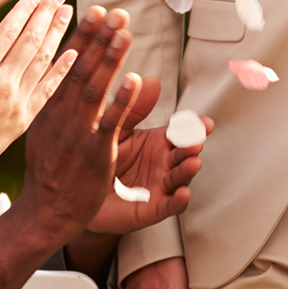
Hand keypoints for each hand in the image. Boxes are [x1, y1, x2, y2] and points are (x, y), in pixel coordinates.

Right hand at [0, 0, 75, 175]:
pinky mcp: (26, 116)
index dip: (25, 9)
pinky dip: (62, 69)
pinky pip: (49, 88)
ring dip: (58, 33)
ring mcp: (17, 100)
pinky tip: (73, 52)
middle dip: (46, 14)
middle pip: (31, 40)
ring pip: (43, 60)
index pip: (8, 32)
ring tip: (68, 12)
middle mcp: (3, 83)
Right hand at [5, 7, 167, 238]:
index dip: (81, 36)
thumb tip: (69, 70)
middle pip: (80, 69)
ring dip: (110, 59)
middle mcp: (60, 116)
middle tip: (116, 12)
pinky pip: (109, 123)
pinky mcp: (94, 154)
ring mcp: (76, 134)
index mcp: (47, 107)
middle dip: (99, 38)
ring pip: (94, 90)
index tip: (95, 10)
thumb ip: (59, 99)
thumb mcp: (45, 129)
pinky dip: (122, 101)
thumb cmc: (48, 170)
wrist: (44, 212)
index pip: (64, 65)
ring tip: (124, 33)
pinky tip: (135, 80)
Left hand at [91, 88, 205, 235]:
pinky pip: (170, 206)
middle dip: (192, 147)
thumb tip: (151, 79)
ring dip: (188, 171)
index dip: (195, 127)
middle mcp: (165, 163)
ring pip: (180, 177)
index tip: (205, 123)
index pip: (181, 132)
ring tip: (193, 163)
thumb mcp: (116, 129)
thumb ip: (133, 109)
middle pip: (184, 153)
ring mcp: (161, 186)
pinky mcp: (153, 209)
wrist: (82, 193)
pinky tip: (183, 194)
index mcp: (159, 142)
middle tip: (195, 142)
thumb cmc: (101, 158)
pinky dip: (178, 201)